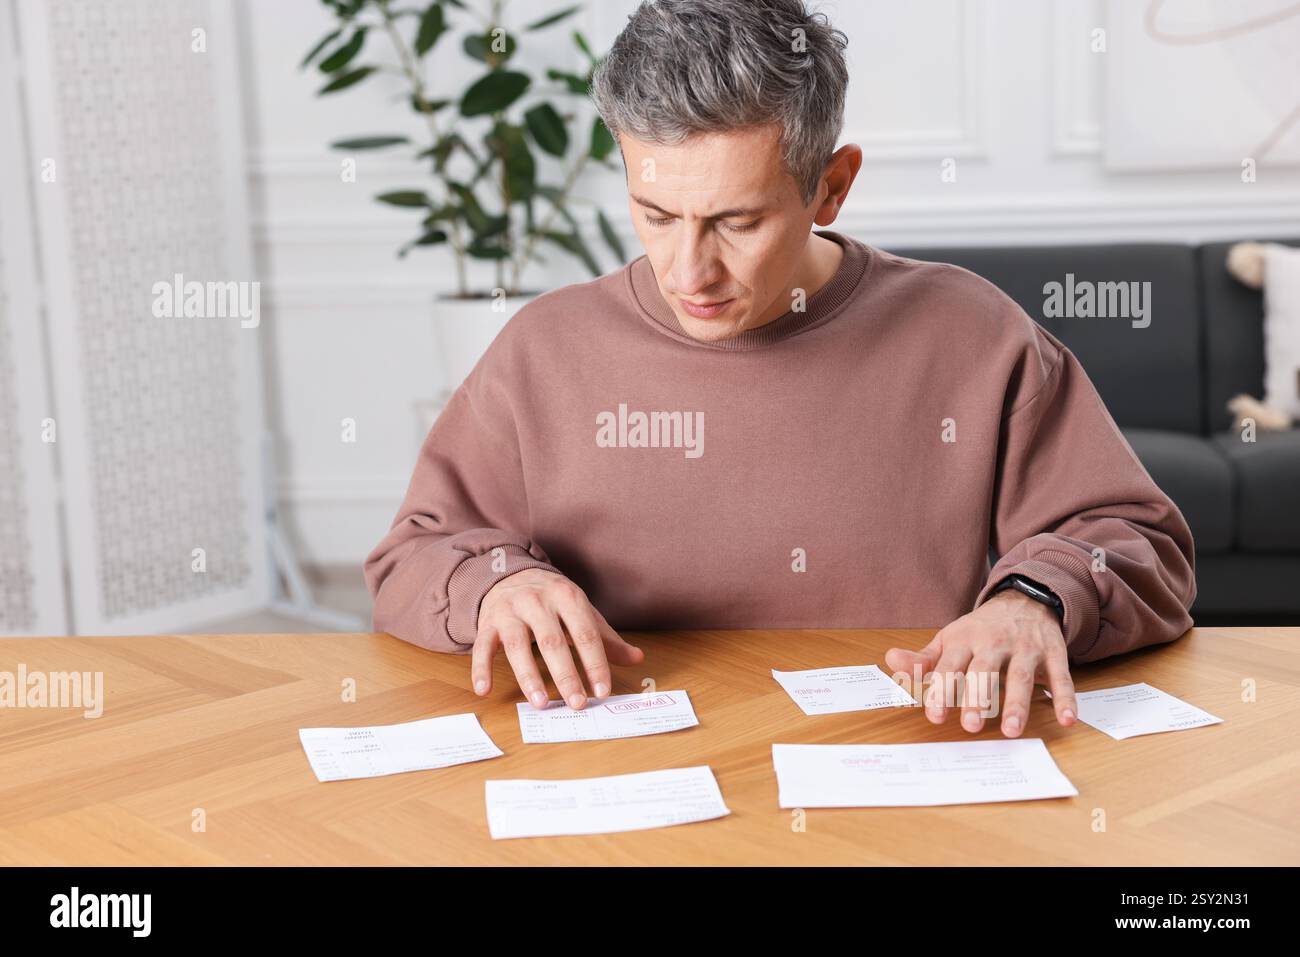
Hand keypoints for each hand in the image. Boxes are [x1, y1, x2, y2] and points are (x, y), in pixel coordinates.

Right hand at [471, 569, 644, 709]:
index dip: (595, 663)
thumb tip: (637, 658)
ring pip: (517, 645)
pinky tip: (484, 690)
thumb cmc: (552, 600)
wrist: (509, 574)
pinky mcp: (487, 622)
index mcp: (567, 596)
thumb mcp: (581, 611)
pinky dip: (481, 669)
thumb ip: (606, 638)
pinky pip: (482, 647)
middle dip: (565, 675)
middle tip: (577, 703)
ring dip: (528, 676)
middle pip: (552, 641)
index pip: (585, 633)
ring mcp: (509, 611)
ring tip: (541, 703)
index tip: (602, 691)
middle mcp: (537, 601)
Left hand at [884, 589, 1078, 736]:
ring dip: (1017, 704)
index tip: (934, 716)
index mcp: (964, 639)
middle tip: (970, 726)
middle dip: (976, 697)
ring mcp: (1025, 647)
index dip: (941, 690)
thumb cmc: (980, 630)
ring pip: (1020, 676)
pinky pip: (1061, 677)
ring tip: (1010, 730)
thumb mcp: (949, 640)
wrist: (1025, 599)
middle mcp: (994, 642)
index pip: (949, 666)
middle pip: (984, 671)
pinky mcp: (1053, 653)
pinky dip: (1066, 698)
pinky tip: (1068, 720)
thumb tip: (892, 661)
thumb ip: (924, 659)